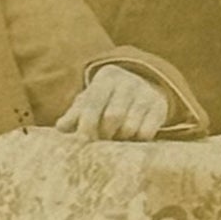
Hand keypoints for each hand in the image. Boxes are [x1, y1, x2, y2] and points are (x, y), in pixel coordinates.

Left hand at [55, 63, 173, 140]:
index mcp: (106, 78)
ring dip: (120, 139)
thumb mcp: (90, 99)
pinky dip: (136, 141)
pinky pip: (147, 133)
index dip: (86, 124)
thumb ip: (74, 114)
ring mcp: (146, 93)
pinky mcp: (160, 107)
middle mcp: (128, 82)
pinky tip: (131, 139)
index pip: (93, 102)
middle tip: (101, 142)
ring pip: (131, 127)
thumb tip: (61, 128)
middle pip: (113, 116)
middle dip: (104, 135)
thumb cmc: (107, 98)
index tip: (81, 141)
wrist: (142, 84)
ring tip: (116, 140)